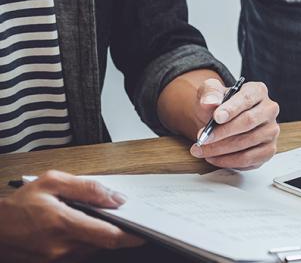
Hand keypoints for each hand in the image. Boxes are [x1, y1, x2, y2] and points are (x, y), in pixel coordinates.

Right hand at [0, 170, 142, 261]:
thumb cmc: (18, 205)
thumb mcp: (51, 182)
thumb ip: (87, 188)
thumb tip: (115, 199)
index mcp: (63, 225)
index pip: (109, 236)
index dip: (132, 235)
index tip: (146, 230)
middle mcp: (61, 248)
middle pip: (105, 244)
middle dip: (119, 232)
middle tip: (128, 219)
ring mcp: (56, 260)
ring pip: (94, 250)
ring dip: (103, 237)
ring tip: (101, 219)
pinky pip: (81, 255)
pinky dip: (88, 242)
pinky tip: (85, 229)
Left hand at [190, 79, 279, 168]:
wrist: (222, 122)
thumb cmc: (219, 106)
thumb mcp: (211, 92)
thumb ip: (209, 94)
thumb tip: (209, 102)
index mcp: (258, 91)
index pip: (247, 99)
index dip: (232, 109)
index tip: (216, 118)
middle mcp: (269, 110)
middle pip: (248, 122)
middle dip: (222, 132)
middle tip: (203, 138)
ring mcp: (271, 131)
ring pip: (247, 142)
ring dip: (221, 149)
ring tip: (202, 149)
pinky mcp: (268, 150)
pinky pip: (248, 159)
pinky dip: (228, 161)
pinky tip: (213, 157)